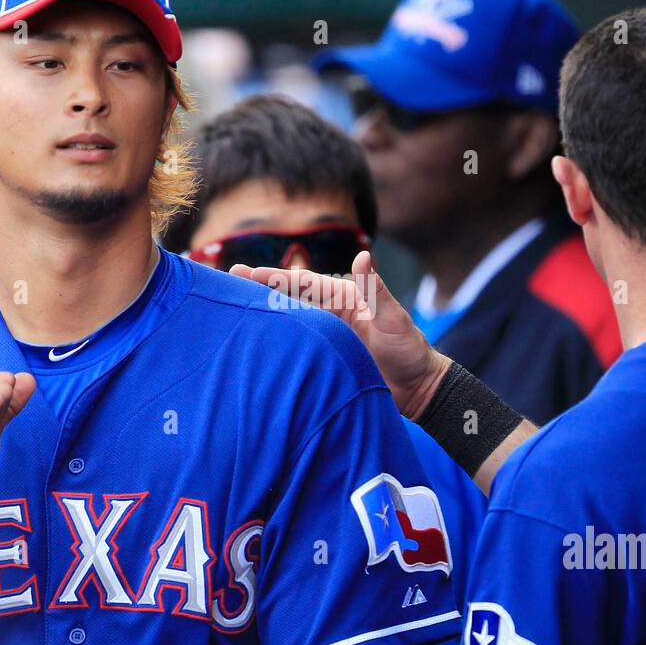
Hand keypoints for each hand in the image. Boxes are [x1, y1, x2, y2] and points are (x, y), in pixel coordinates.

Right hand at [230, 251, 450, 418]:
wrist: (418, 389)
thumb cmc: (410, 350)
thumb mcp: (395, 320)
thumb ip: (377, 290)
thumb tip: (363, 256)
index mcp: (344, 298)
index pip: (302, 284)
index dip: (274, 277)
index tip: (245, 272)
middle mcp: (330, 314)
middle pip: (288, 298)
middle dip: (259, 290)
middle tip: (227, 283)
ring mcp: (326, 337)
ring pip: (288, 321)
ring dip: (263, 314)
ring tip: (232, 310)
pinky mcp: (324, 360)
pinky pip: (296, 348)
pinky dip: (277, 343)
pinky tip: (254, 345)